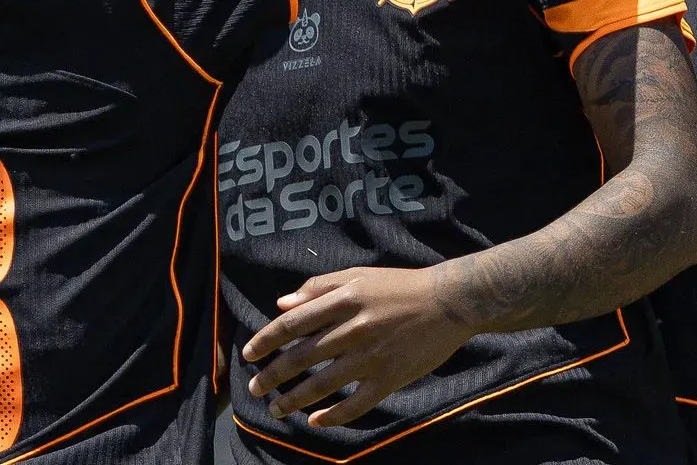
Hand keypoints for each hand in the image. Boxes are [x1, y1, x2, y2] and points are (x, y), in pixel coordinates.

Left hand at [241, 264, 473, 427]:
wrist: (448, 302)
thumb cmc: (398, 286)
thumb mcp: (356, 276)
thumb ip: (318, 287)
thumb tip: (281, 303)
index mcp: (343, 300)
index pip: (293, 323)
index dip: (266, 340)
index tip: (248, 354)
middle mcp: (353, 328)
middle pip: (302, 357)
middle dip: (272, 375)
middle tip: (254, 388)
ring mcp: (371, 356)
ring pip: (323, 384)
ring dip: (294, 399)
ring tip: (275, 409)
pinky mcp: (390, 378)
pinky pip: (356, 404)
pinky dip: (333, 416)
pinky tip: (315, 421)